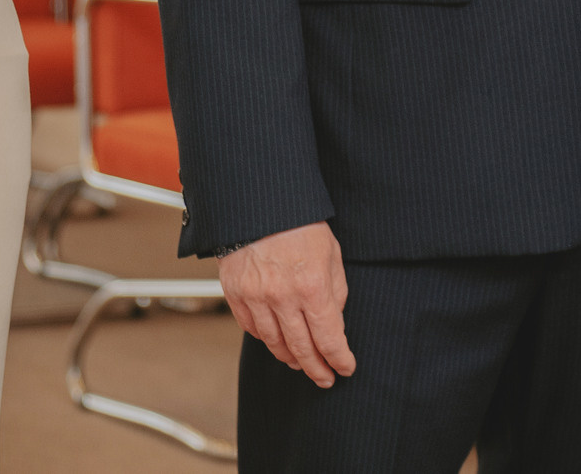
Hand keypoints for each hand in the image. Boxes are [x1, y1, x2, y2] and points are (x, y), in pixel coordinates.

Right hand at [219, 221, 354, 386]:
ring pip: (274, 343)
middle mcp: (283, 297)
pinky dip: (265, 338)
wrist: (258, 201)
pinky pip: (251, 328)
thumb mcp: (331, 253)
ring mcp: (255, 297)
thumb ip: (335, 291)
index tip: (346, 368)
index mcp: (312, 286)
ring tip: (301, 363)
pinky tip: (276, 340)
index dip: (340, 359)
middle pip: (302, 349)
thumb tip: (334, 323)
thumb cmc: (300, 223)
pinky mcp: (235, 292)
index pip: (330, 339)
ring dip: (291, 358)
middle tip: (325, 378)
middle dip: (317, 369)